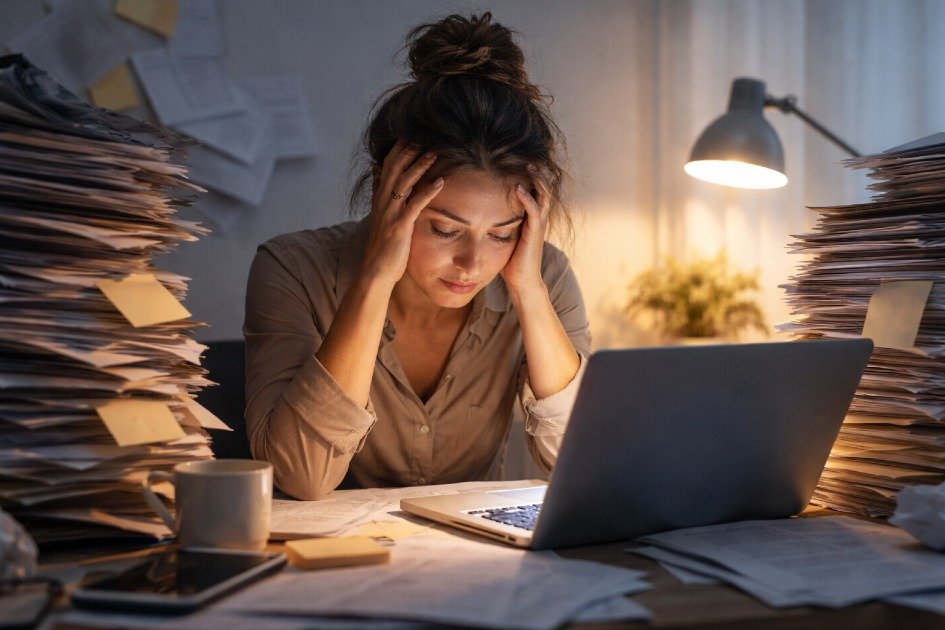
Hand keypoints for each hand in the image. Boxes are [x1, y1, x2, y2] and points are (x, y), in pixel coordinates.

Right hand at [361, 140, 442, 286]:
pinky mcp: (400, 227)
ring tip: (435, 153)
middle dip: (409, 151)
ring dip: (420, 166)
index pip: (387, 166)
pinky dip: (427, 192)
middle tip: (426, 136)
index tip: (412, 135)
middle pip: (395, 168)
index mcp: (380, 198)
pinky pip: (414, 205)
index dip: (399, 150)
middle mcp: (383, 202)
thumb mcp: (380, 215)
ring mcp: (390, 213)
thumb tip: (377, 172)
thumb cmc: (383, 245)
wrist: (376, 270)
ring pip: (404, 183)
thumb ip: (379, 193)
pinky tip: (440, 182)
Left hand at [501, 165, 550, 292]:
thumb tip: (483, 210)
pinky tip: (519, 189)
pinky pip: (534, 210)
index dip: (533, 176)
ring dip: (537, 179)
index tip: (521, 162)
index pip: (537, 190)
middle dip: (539, 172)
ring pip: (544, 195)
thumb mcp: (506, 235)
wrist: (522, 280)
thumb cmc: (512, 260)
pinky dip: (527, 198)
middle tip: (529, 159)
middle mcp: (539, 218)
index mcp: (533, 217)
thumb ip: (502, 221)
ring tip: (529, 166)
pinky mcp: (535, 232)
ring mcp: (539, 224)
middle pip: (545, 188)